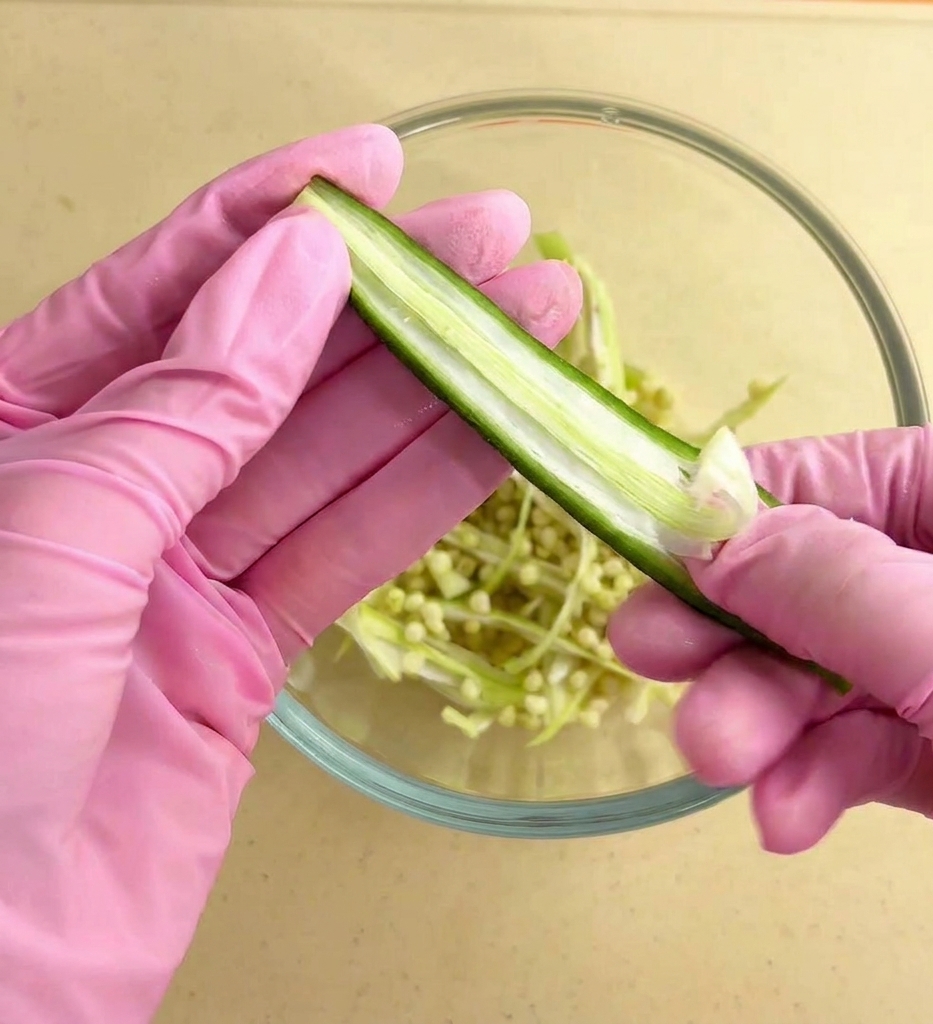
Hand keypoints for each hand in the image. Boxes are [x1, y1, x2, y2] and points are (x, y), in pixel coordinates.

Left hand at [0, 126, 581, 1021]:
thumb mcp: (51, 532)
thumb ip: (184, 402)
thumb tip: (291, 272)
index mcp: (9, 426)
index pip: (163, 287)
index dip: (270, 217)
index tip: (368, 170)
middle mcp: (103, 483)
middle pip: (273, 364)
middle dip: (391, 299)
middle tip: (493, 243)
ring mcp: (179, 570)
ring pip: (330, 457)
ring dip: (437, 389)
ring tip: (532, 320)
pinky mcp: (244, 652)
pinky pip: (347, 552)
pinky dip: (424, 497)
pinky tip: (493, 435)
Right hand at [609, 427, 932, 956]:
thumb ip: (837, 581)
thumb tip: (713, 537)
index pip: (889, 473)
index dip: (775, 495)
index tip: (674, 529)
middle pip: (843, 578)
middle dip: (744, 624)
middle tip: (646, 646)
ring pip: (840, 674)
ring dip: (764, 716)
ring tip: (714, 753)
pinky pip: (865, 754)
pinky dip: (813, 782)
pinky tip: (784, 816)